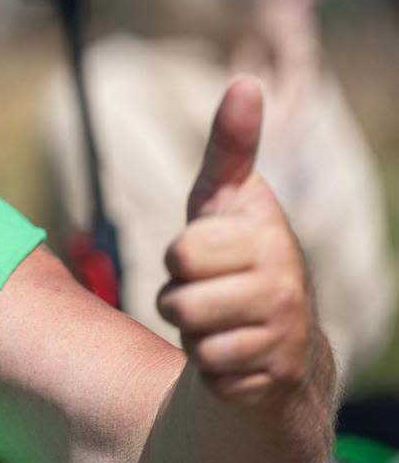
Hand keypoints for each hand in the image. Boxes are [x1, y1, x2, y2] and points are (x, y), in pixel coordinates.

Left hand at [156, 78, 315, 404]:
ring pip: (192, 341)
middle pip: (177, 302)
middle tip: (208, 290)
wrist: (274, 327)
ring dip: (192, 333)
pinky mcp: (272, 379)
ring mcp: (282, 336)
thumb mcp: (225, 196)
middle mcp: (284, 286)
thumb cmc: (234, 247)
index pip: (181, 253)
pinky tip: (233, 352)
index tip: (205, 251)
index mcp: (266, 237)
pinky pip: (209, 377)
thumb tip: (244, 83)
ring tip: (219, 319)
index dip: (179, 256)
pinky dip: (210, 368)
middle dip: (179, 297)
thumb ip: (230, 145)